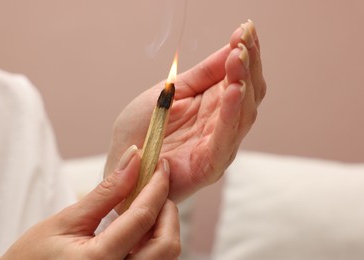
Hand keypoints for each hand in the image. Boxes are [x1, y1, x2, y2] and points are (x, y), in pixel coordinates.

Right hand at [1, 150, 179, 259]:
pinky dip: (154, 241)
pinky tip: (139, 227)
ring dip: (163, 226)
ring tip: (145, 205)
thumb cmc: (32, 258)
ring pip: (165, 257)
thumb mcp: (66, 220)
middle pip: (167, 245)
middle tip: (155, 188)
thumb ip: (105, 192)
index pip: (142, 217)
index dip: (157, 187)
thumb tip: (133, 159)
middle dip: (167, 210)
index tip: (161, 167)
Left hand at [105, 20, 265, 201]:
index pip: (240, 77)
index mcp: (213, 106)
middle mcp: (222, 125)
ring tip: (238, 57)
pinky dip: (230, 114)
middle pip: (248, 93)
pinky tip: (231, 90)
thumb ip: (203, 74)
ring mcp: (218, 146)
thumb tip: (232, 47)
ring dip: (242, 83)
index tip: (246, 28)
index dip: (246, 53)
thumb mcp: (171, 92)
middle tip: (243, 39)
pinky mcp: (209, 166)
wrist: (123, 161)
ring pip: (243, 114)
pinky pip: (224, 140)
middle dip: (248, 63)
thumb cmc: (143, 129)